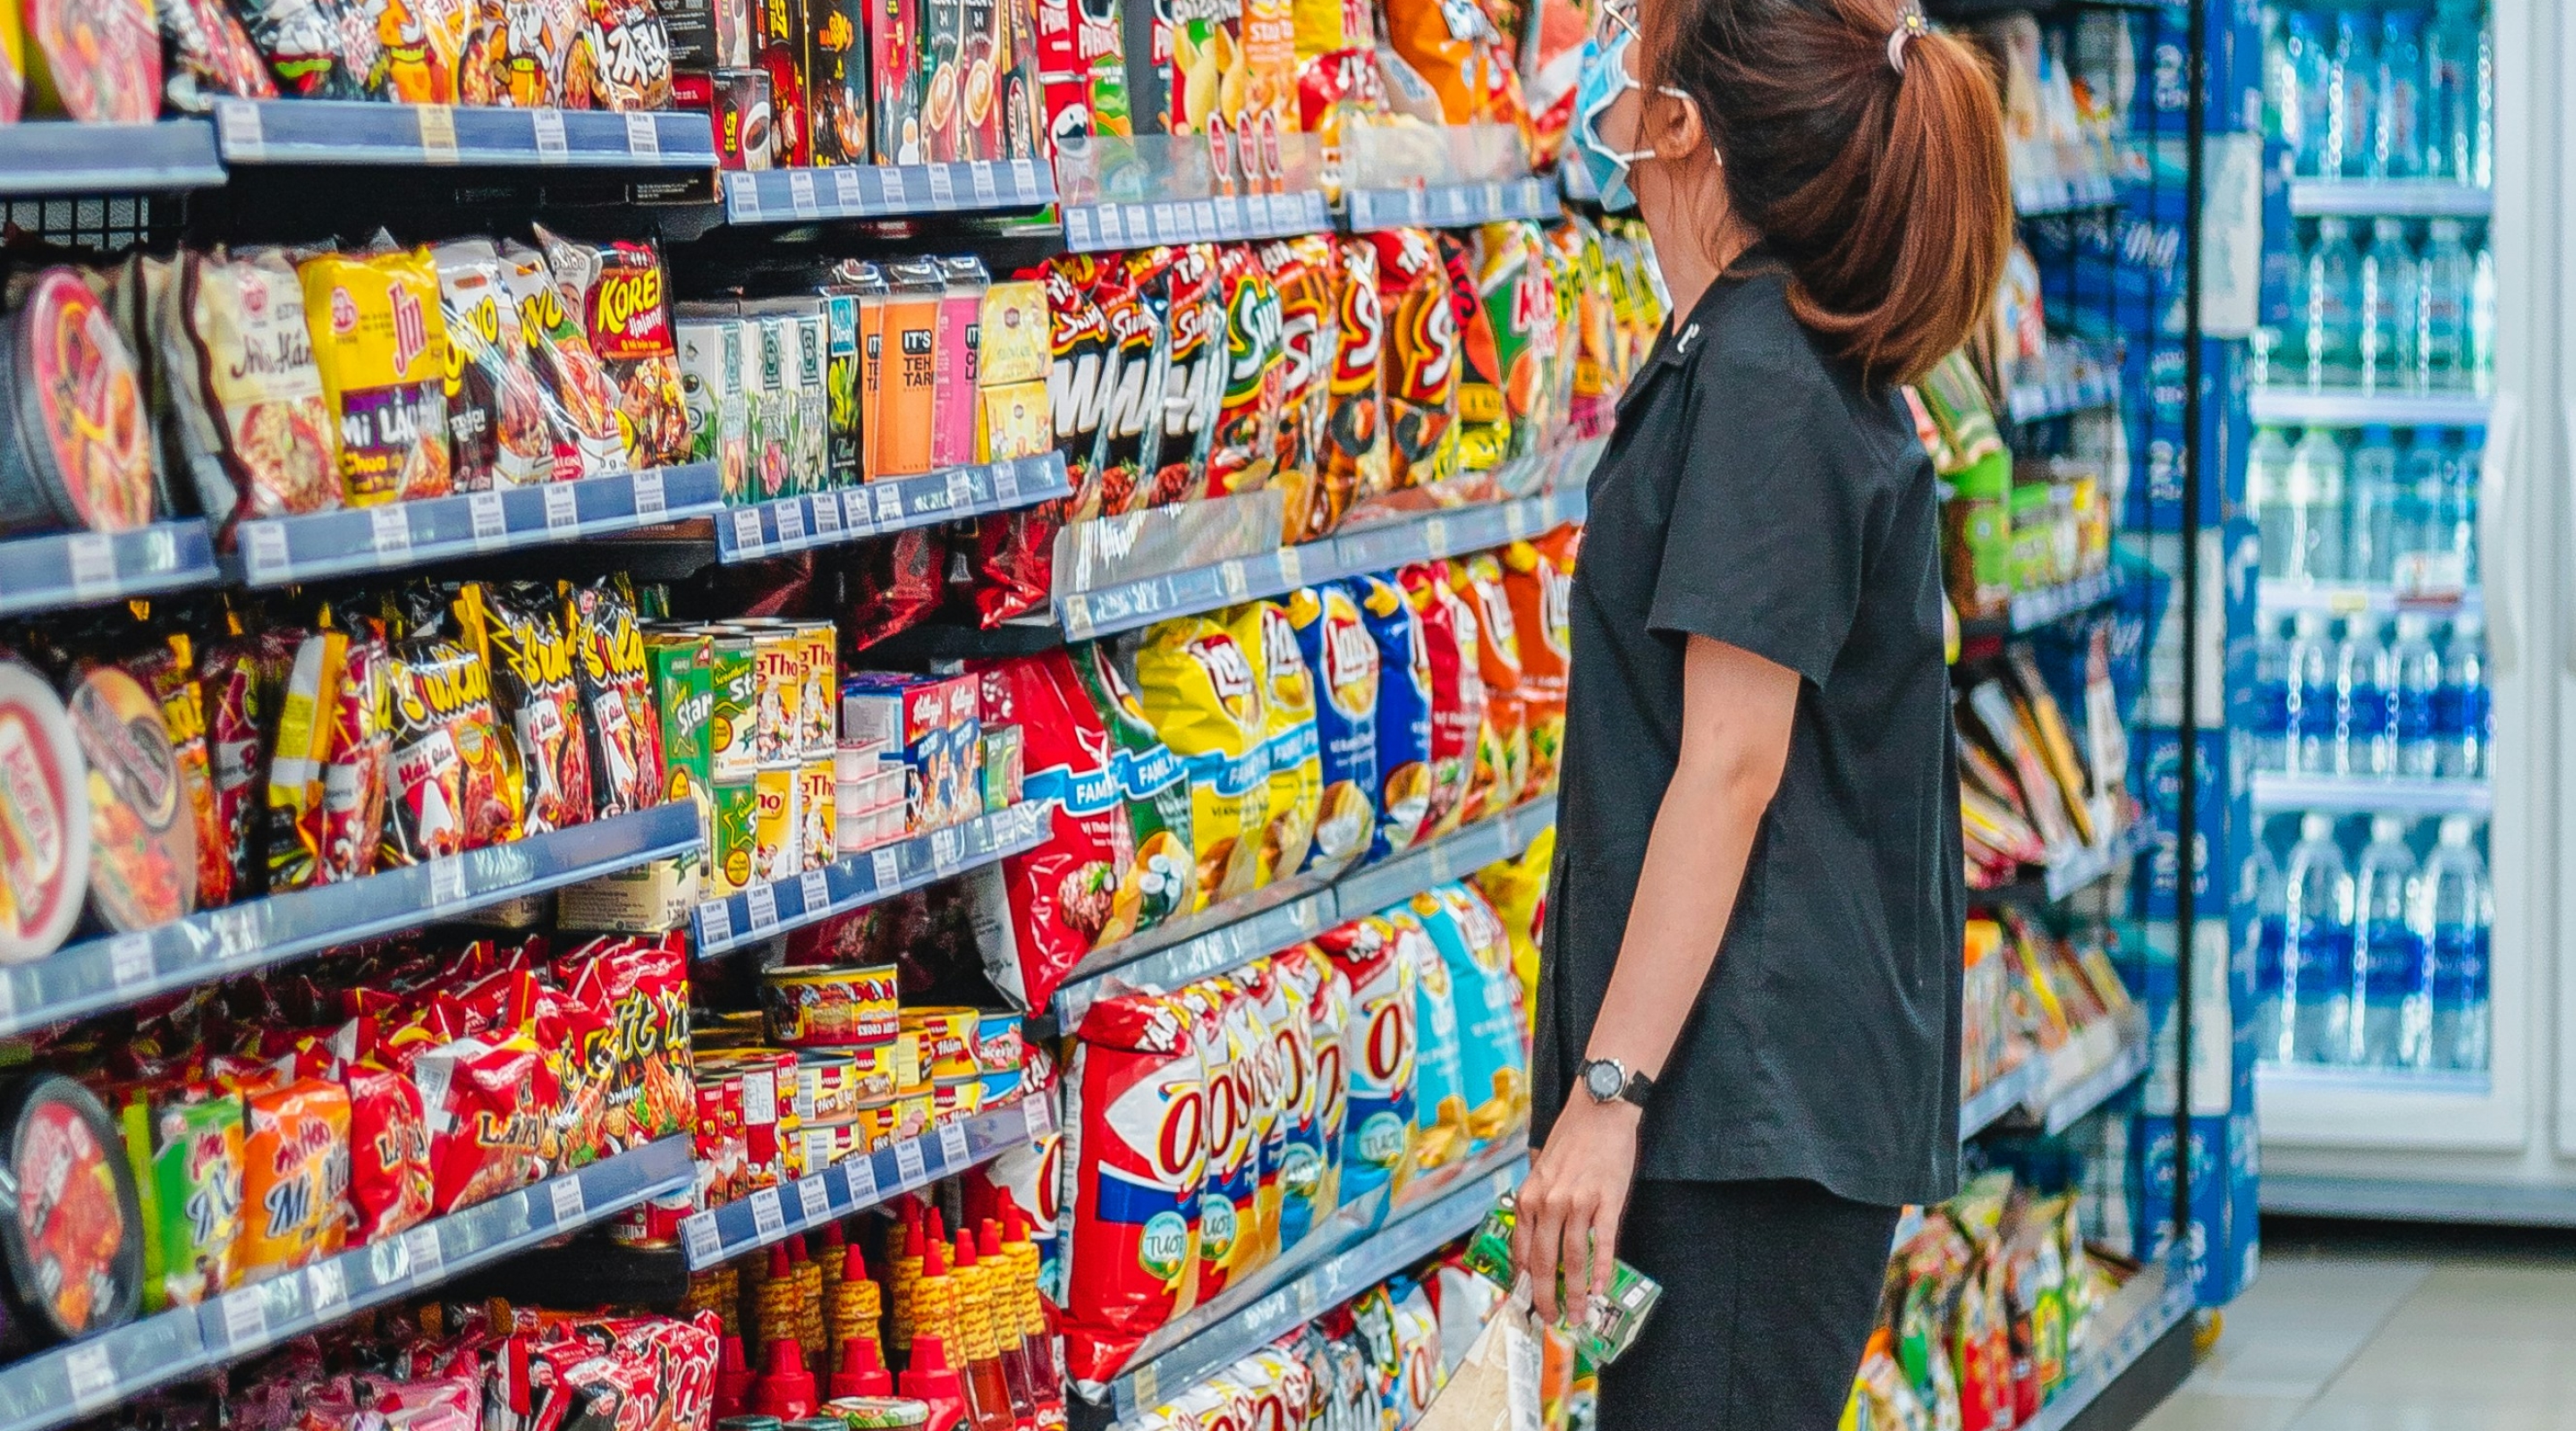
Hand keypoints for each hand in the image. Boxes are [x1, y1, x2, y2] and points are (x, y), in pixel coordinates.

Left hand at [1510, 1094, 1639, 1323]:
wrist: (1599, 1110)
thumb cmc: (1571, 1139)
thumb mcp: (1540, 1170)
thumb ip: (1536, 1201)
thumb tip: (1536, 1238)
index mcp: (1528, 1197)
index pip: (1521, 1251)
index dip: (1524, 1282)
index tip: (1527, 1302)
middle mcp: (1548, 1203)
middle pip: (1543, 1261)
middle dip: (1545, 1296)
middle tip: (1551, 1319)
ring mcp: (1577, 1203)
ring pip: (1571, 1259)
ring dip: (1574, 1292)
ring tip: (1577, 1314)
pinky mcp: (1607, 1201)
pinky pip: (1602, 1243)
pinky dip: (1601, 1270)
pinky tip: (1600, 1289)